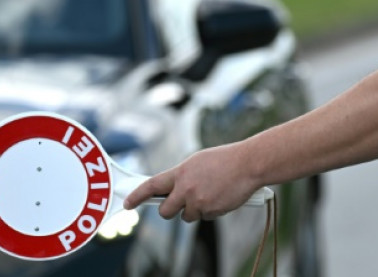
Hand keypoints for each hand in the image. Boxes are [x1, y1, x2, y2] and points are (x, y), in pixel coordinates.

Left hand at [123, 143, 259, 221]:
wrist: (249, 164)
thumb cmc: (226, 160)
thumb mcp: (198, 162)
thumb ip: (183, 176)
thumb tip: (173, 188)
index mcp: (181, 173)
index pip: (151, 186)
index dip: (137, 196)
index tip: (128, 203)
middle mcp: (186, 189)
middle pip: (165, 211)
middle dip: (169, 210)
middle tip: (177, 205)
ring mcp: (198, 202)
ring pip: (187, 216)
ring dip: (194, 210)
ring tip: (209, 194)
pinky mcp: (211, 211)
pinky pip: (204, 217)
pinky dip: (210, 210)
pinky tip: (220, 196)